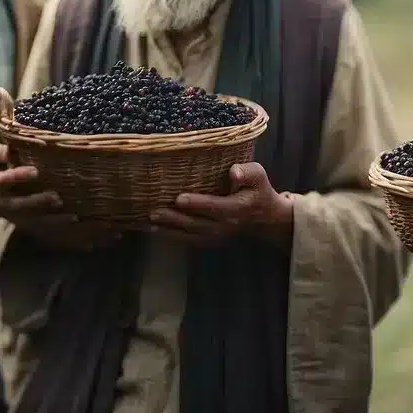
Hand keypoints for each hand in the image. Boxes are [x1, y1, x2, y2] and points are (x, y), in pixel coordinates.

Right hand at [0, 143, 123, 250]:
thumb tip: (14, 145)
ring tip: (80, 220)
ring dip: (60, 225)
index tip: (34, 171)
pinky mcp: (29, 225)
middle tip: (59, 199)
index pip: (4, 182)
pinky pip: (51, 235)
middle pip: (23, 208)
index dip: (18, 177)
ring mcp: (17, 217)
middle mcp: (4, 204)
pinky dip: (73, 240)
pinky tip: (96, 241)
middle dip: (40, 204)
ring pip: (39, 225)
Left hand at [148, 162, 293, 247]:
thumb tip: (234, 172)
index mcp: (238, 208)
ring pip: (190, 234)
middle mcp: (226, 225)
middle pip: (197, 223)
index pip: (215, 206)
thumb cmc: (257, 191)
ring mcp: (217, 236)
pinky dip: (171, 236)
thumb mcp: (259, 177)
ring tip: (148, 222)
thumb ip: (248, 172)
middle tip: (154, 212)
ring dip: (169, 229)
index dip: (197, 203)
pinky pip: (189, 240)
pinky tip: (155, 229)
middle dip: (174, 219)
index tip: (179, 198)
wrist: (264, 219)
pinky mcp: (210, 240)